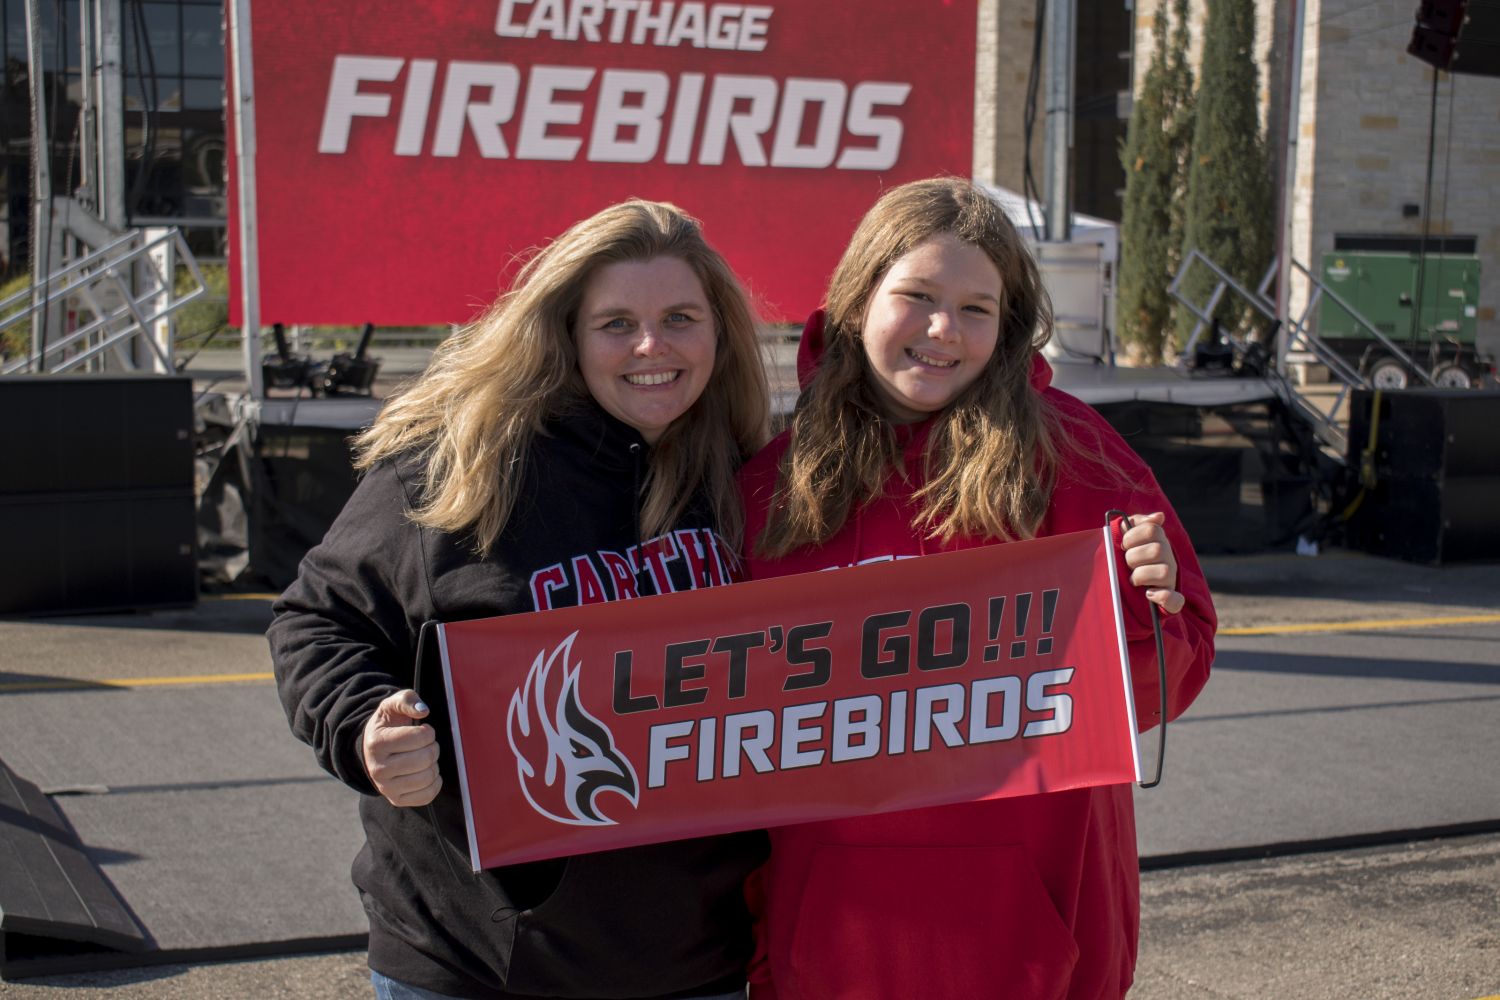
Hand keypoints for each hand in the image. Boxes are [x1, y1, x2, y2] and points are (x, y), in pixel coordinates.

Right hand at [362, 689, 441, 806]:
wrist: (373, 749)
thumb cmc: (388, 726)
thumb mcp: (392, 705)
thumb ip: (407, 700)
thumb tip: (423, 711)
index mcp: (377, 743)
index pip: (420, 737)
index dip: (428, 732)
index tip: (423, 730)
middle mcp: (378, 769)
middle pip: (426, 758)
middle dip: (433, 747)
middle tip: (425, 744)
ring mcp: (386, 788)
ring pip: (428, 777)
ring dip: (433, 764)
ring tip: (424, 757)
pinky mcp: (396, 800)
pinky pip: (428, 795)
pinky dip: (434, 782)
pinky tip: (426, 772)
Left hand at [1121, 512, 1184, 614]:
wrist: (1121, 586)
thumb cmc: (1123, 557)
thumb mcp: (1124, 537)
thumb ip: (1134, 523)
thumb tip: (1159, 516)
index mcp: (1158, 542)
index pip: (1152, 530)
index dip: (1132, 536)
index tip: (1122, 544)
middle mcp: (1168, 559)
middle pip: (1157, 550)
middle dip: (1133, 557)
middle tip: (1126, 563)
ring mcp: (1171, 579)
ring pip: (1165, 572)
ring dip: (1141, 576)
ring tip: (1132, 579)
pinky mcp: (1170, 600)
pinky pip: (1176, 600)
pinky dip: (1163, 597)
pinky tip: (1148, 594)